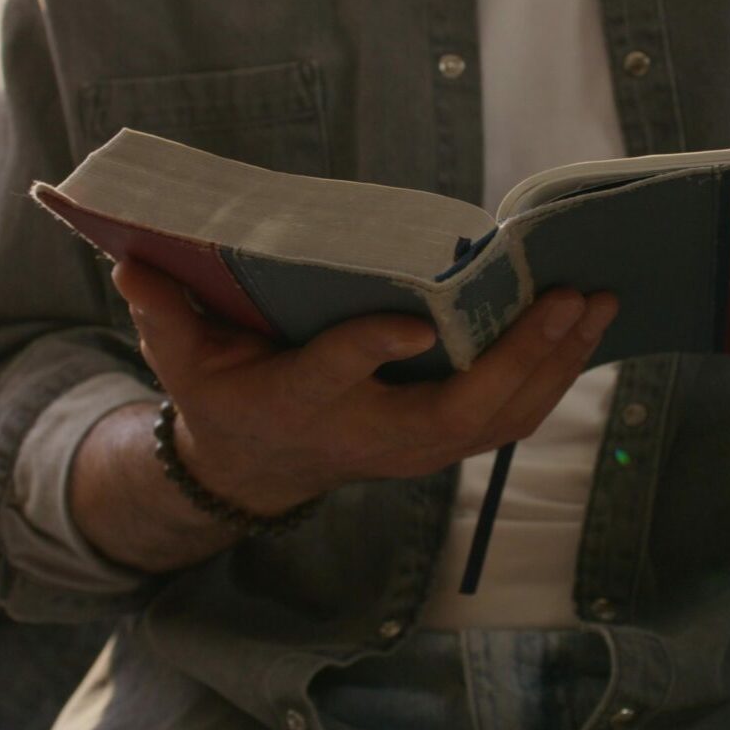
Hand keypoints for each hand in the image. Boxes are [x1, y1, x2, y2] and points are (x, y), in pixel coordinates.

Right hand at [114, 259, 617, 516]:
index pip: (339, 378)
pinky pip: (512, 416)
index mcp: (305, 404)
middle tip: (566, 298)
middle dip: (518, 360)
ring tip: (598, 304)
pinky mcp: (444, 439)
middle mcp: (372, 436)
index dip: (373, 350)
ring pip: (500, 419)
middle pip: (456, 412)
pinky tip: (588, 329)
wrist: (257, 466)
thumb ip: (163, 313)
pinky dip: (555, 376)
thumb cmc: (225, 394)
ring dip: (556, 365)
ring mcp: (416, 446)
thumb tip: (130, 263)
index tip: (415, 319)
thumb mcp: (182, 360)